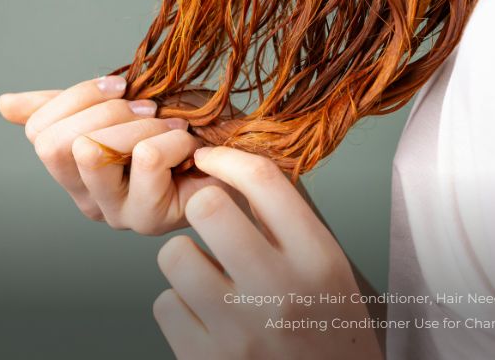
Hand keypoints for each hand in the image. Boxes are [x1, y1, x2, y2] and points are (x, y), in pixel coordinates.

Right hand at [0, 76, 240, 234]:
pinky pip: (145, 159)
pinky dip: (171, 138)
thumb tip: (4, 105)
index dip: (77, 98)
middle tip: (146, 108)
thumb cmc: (175, 128)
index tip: (120, 85)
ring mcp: (116, 213)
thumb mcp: (117, 107)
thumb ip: (64, 107)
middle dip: (104, 112)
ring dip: (137, 126)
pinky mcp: (150, 218)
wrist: (233, 151)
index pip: (39, 133)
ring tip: (169, 126)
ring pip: (94, 151)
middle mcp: (86, 198)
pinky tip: (189, 146)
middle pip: (55, 145)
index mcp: (72, 170)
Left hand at [153, 147, 382, 359]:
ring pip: (175, 254)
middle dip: (202, 208)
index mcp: (318, 260)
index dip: (227, 158)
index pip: (264, 181)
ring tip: (208, 277)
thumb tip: (238, 173)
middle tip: (211, 223)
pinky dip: (179, 306)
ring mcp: (239, 330)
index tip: (210, 158)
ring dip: (186, 260)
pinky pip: (165, 304)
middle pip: (208, 207)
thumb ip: (291, 226)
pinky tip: (204, 318)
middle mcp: (279, 291)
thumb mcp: (329, 273)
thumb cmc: (329, 335)